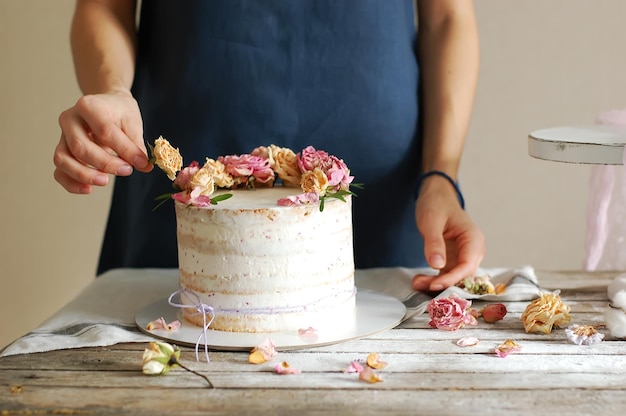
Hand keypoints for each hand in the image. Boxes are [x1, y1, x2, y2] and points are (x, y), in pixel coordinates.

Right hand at [54, 91, 152, 193]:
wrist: (106, 103)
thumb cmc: (119, 112)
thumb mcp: (131, 121)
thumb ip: (136, 144)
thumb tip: (144, 165)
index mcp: (89, 106)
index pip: (104, 131)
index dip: (124, 149)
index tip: (141, 162)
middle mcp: (70, 119)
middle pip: (80, 147)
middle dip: (104, 163)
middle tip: (127, 170)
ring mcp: (62, 136)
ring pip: (63, 159)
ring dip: (83, 175)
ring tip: (105, 181)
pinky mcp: (62, 150)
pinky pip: (59, 171)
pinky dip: (71, 183)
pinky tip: (88, 189)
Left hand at [412, 176, 485, 291]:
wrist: (436, 196)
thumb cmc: (437, 204)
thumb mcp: (431, 221)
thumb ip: (434, 243)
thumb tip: (437, 265)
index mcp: (474, 239)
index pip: (467, 266)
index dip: (451, 278)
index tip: (433, 284)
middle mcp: (473, 251)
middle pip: (462, 275)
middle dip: (442, 283)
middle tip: (419, 284)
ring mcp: (463, 256)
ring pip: (454, 278)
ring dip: (437, 283)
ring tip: (416, 283)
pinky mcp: (453, 260)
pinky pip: (446, 274)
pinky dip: (434, 279)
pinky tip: (420, 280)